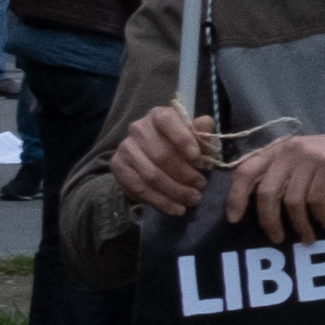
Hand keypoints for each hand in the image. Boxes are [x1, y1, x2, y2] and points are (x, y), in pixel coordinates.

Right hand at [103, 100, 212, 216]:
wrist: (150, 160)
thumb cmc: (180, 147)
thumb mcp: (195, 139)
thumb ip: (202, 133)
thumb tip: (206, 122)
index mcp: (159, 115)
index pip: (167, 120)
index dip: (182, 138)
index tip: (197, 157)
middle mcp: (138, 128)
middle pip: (161, 154)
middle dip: (184, 174)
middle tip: (200, 187)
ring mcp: (126, 147)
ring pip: (151, 175)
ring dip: (174, 191)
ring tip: (192, 200)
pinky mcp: (118, 166)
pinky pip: (139, 187)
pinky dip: (160, 201)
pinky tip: (175, 208)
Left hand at [221, 127, 324, 238]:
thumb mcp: (299, 161)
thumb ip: (278, 174)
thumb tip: (254, 205)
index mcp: (276, 149)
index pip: (245, 171)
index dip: (236, 196)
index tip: (235, 219)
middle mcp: (289, 150)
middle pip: (267, 192)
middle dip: (270, 220)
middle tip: (277, 238)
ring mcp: (311, 157)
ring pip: (293, 200)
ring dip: (299, 224)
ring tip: (306, 237)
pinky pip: (317, 200)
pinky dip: (319, 216)